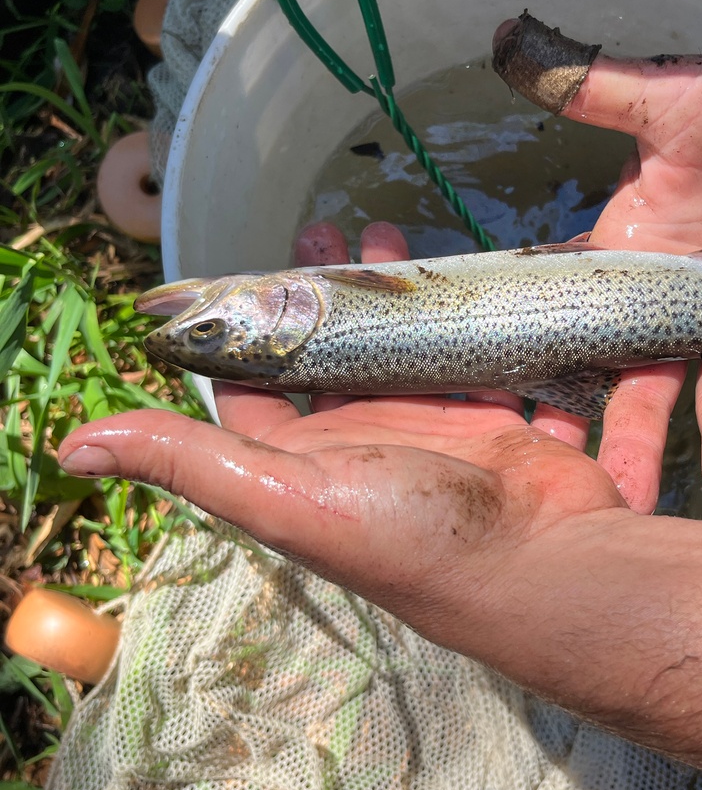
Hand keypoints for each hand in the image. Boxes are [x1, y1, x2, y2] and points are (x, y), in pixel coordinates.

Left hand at [58, 223, 625, 670]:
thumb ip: (188, 461)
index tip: (249, 266)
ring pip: (403, 343)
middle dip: (326, 289)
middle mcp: (364, 441)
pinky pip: (475, 353)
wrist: (541, 564)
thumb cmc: (409, 534)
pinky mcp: (494, 416)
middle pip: (335, 350)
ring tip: (386, 232)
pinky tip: (467, 272)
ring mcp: (434, 426)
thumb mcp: (283, 496)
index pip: (254, 387)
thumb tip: (72, 448)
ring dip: (393, 290)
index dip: (244, 331)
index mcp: (306, 460)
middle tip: (329, 225)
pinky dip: (470, 316)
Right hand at [494, 16, 701, 510]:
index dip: (560, 380)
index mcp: (634, 258)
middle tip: (623, 495)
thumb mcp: (662, 97)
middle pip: (651, 380)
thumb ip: (588, 84)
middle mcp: (681, 299)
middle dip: (637, 439)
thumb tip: (504, 37)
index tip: (537, 434)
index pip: (584, 326)